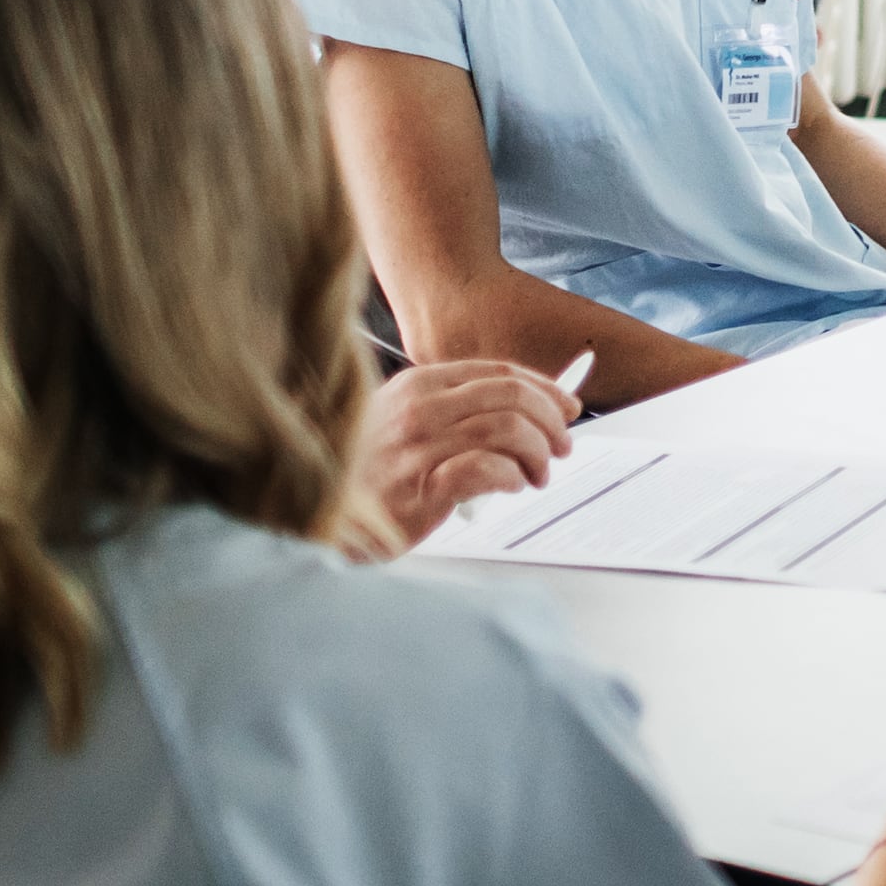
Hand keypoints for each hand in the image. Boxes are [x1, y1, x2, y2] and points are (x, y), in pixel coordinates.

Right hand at [353, 358, 579, 550]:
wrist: (318, 514)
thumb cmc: (364, 474)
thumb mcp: (400, 424)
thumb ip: (450, 411)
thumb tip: (522, 411)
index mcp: (417, 385)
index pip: (498, 372)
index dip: (543, 388)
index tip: (566, 405)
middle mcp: (419, 408)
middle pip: (511, 395)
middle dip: (550, 420)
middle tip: (562, 445)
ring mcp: (418, 447)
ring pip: (507, 429)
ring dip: (537, 452)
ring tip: (538, 474)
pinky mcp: (420, 489)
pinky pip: (487, 470)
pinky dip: (512, 476)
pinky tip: (513, 486)